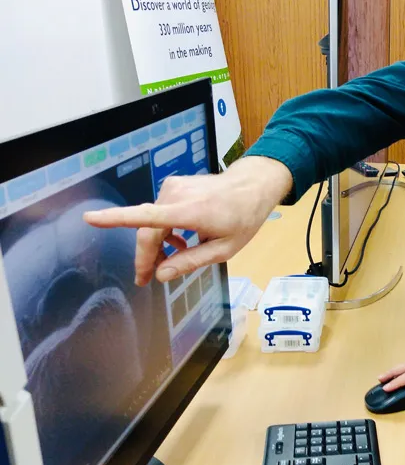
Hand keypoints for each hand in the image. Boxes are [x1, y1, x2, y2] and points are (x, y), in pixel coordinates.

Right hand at [83, 156, 292, 285]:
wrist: (253, 185)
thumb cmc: (243, 218)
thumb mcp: (224, 249)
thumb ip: (190, 262)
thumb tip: (161, 275)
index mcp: (190, 211)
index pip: (147, 217)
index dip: (116, 219)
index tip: (90, 218)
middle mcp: (177, 195)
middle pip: (148, 230)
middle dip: (144, 257)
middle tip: (144, 279)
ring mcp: (174, 187)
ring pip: (152, 221)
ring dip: (156, 243)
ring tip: (169, 261)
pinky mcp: (174, 185)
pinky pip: (159, 211)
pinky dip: (163, 229)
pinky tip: (178, 241)